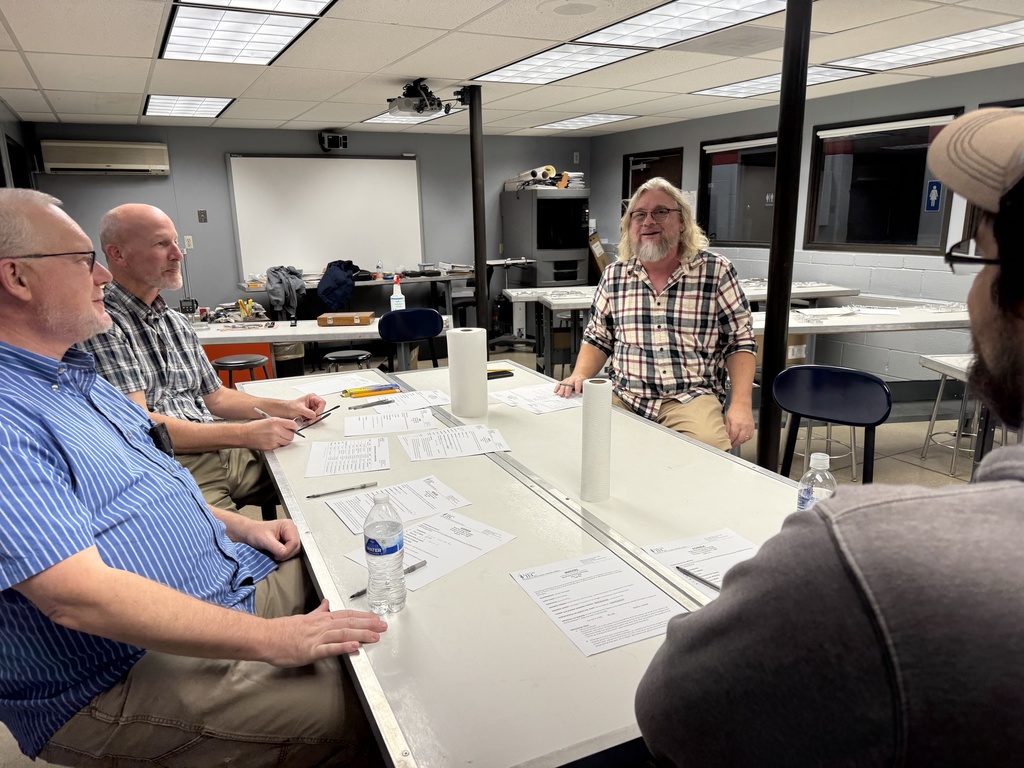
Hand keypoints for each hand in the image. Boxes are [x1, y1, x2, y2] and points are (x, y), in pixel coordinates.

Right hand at [244, 417, 299, 449]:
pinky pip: (280, 446)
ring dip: (284, 440)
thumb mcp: (269, 420)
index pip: (293, 425)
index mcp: (276, 422)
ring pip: (287, 442)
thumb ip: (281, 423)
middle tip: (285, 434)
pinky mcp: (271, 446)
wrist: (244, 434)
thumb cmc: (255, 427)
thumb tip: (291, 426)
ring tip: (277, 437)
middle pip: (291, 435)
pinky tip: (272, 440)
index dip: (294, 427)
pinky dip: (278, 444)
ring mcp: (273, 439)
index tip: (293, 428)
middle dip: (289, 435)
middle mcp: (276, 430)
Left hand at [244, 519, 300, 560]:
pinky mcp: (288, 543)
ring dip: (284, 555)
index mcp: (288, 525)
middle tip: (274, 555)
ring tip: (274, 553)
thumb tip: (284, 553)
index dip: (286, 551)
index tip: (276, 554)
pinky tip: (276, 553)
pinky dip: (284, 555)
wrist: (249, 534)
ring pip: (295, 551)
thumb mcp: (264, 539)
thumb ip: (275, 546)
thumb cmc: (255, 532)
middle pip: (296, 547)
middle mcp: (291, 530)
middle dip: (285, 554)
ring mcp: (290, 537)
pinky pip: (291, 552)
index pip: (294, 542)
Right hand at [265, 600, 387, 666]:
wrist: (266, 637)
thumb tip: (326, 604)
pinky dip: (343, 646)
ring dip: (361, 634)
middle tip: (383, 626)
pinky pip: (329, 648)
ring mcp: (316, 638)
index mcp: (321, 618)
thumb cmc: (283, 630)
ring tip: (375, 636)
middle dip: (368, 624)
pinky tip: (354, 646)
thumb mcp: (304, 617)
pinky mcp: (310, 651)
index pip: (346, 615)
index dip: (363, 617)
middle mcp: (321, 626)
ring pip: (343, 633)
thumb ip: (318, 612)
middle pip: (349, 622)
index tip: (375, 618)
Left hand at [285, 394, 325, 423]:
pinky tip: (306, 421)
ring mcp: (312, 408)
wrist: (286, 411)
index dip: (320, 409)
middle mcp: (313, 402)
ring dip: (313, 419)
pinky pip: (314, 418)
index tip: (316, 415)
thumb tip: (314, 415)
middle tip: (311, 420)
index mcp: (312, 397)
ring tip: (307, 421)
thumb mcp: (299, 409)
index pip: (321, 402)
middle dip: (316, 416)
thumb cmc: (291, 407)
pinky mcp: (311, 413)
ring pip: (318, 415)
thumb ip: (307, 412)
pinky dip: (311, 420)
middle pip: (321, 410)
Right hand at [553, 374, 586, 397]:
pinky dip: (557, 388)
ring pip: (563, 384)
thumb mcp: (585, 385)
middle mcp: (572, 379)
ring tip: (561, 395)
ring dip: (562, 390)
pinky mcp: (563, 381)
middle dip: (567, 390)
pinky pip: (559, 384)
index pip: (578, 382)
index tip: (577, 393)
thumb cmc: (582, 382)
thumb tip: (585, 396)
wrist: (579, 376)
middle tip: (567, 396)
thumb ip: (584, 390)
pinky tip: (556, 391)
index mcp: (579, 379)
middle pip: (569, 384)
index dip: (577, 388)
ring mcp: (567, 380)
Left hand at [725, 405, 754, 447]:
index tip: (728, 444)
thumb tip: (726, 436)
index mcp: (736, 424)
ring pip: (745, 439)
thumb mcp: (727, 418)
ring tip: (736, 442)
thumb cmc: (735, 410)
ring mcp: (749, 427)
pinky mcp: (752, 427)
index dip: (730, 441)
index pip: (733, 436)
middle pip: (740, 439)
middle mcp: (744, 426)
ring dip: (740, 442)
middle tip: (731, 445)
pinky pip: (750, 436)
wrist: (742, 404)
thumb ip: (727, 428)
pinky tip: (742, 438)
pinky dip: (746, 439)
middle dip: (735, 444)